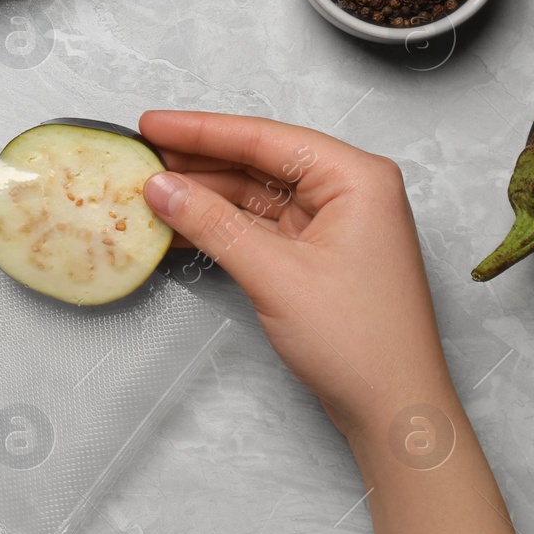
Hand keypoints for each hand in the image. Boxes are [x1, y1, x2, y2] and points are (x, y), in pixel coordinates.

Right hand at [137, 111, 452, 440]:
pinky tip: (178, 228)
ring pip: (254, 196)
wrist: (392, 408)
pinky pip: (259, 228)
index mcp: (356, 178)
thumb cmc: (361, 342)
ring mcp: (333, 226)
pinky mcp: (317, 257)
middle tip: (141, 157)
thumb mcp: (274, 274)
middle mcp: (348, 193)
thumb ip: (212, 224)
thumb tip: (162, 187)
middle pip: (259, 163)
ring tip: (149, 192)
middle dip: (199, 163)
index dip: (203, 130)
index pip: (266, 138)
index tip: (152, 124)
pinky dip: (219, 228)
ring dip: (203, 197)